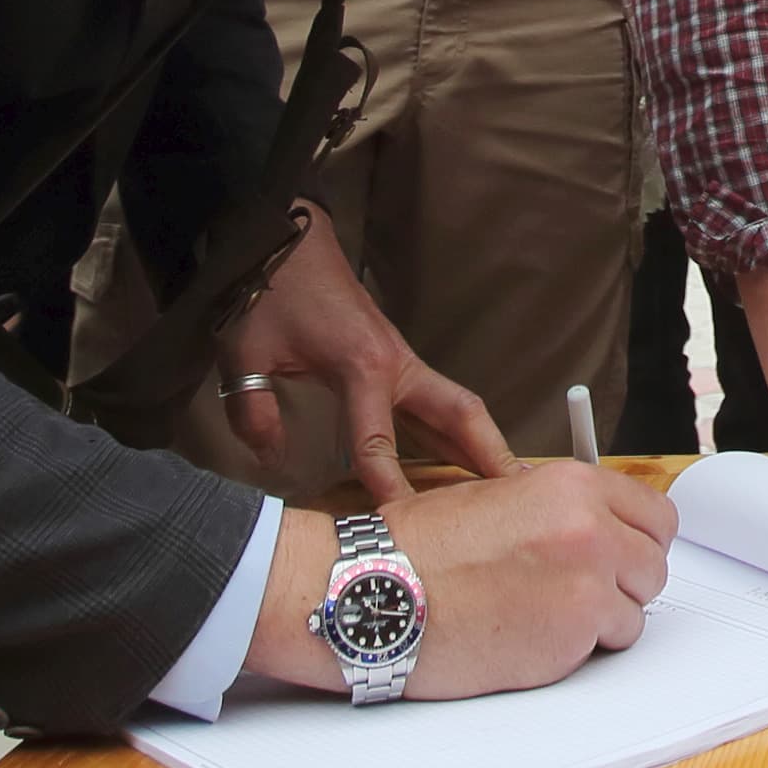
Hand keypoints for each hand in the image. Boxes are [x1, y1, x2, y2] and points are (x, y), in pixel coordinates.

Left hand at [221, 209, 516, 499]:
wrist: (287, 239)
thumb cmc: (270, 292)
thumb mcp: (245, 352)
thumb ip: (255, 411)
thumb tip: (270, 459)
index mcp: (362, 366)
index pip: (379, 443)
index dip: (389, 488)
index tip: (402, 529)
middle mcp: (396, 365)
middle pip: (460, 414)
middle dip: (491, 455)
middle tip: (522, 497)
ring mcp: (402, 362)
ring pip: (457, 409)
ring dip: (485, 446)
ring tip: (513, 490)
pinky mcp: (396, 362)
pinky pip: (437, 405)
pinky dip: (458, 436)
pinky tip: (463, 466)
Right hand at [249, 462, 674, 697]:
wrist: (377, 592)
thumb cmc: (419, 549)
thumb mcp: (498, 497)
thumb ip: (561, 509)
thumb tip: (601, 526)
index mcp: (573, 486)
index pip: (656, 516)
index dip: (637, 540)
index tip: (621, 555)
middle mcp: (592, 528)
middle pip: (655, 564)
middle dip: (624, 582)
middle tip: (578, 592)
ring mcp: (588, 583)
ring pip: (637, 610)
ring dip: (602, 619)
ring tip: (543, 615)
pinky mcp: (574, 635)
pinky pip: (608, 647)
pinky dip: (578, 649)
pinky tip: (531, 636)